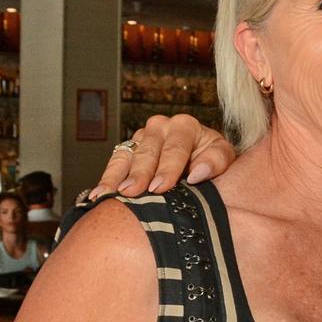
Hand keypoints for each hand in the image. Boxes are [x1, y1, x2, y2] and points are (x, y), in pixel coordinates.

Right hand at [89, 114, 234, 198]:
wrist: (197, 161)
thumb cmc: (210, 160)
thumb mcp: (222, 158)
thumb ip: (216, 161)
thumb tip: (198, 173)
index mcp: (186, 126)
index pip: (176, 148)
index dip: (168, 168)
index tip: (161, 186)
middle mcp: (161, 127)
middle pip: (149, 151)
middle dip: (141, 172)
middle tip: (134, 192)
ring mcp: (141, 137)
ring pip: (128, 155)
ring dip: (119, 177)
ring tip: (110, 195)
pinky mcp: (127, 150)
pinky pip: (114, 163)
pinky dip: (107, 180)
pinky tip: (99, 195)